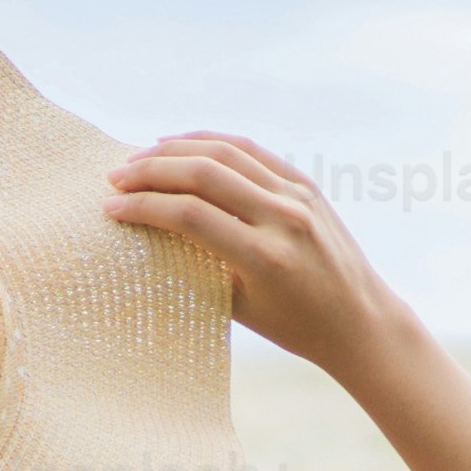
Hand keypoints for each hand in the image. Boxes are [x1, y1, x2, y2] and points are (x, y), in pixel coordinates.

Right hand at [103, 134, 407, 373]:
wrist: (360, 321)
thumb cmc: (295, 327)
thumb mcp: (240, 306)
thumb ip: (200, 265)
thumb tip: (151, 229)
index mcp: (264, 257)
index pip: (189, 215)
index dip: (142, 207)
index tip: (110, 208)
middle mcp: (283, 218)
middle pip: (203, 174)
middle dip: (151, 171)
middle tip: (116, 178)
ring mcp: (298, 196)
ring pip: (225, 153)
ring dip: (176, 150)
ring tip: (140, 159)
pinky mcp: (306, 184)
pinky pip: (252, 151)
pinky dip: (212, 143)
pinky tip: (183, 146)